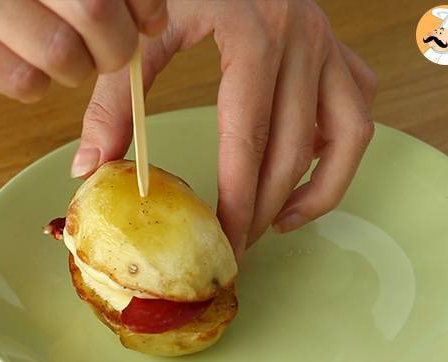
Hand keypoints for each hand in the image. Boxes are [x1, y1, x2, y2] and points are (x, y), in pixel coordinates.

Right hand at [0, 0, 167, 101]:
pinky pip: (25, 82)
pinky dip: (38, 83)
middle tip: (108, 52)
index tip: (151, 21)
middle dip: (115, 46)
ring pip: (63, 57)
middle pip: (94, 11)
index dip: (145, 3)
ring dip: (73, 68)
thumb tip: (153, 17)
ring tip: (56, 55)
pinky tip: (20, 61)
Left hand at [72, 0, 376, 259]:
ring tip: (279, 222)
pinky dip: (338, 150)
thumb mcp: (145, 30)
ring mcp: (326, 46)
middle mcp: (301, 42)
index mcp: (253, 37)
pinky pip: (356, 111)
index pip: (248, 141)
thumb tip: (92, 166)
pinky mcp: (336, 50)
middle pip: (292, 151)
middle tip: (237, 245)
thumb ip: (115, 99)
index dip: (238, 201)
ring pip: (347, 136)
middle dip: (264, 210)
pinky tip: (303, 171)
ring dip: (318, 189)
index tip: (223, 242)